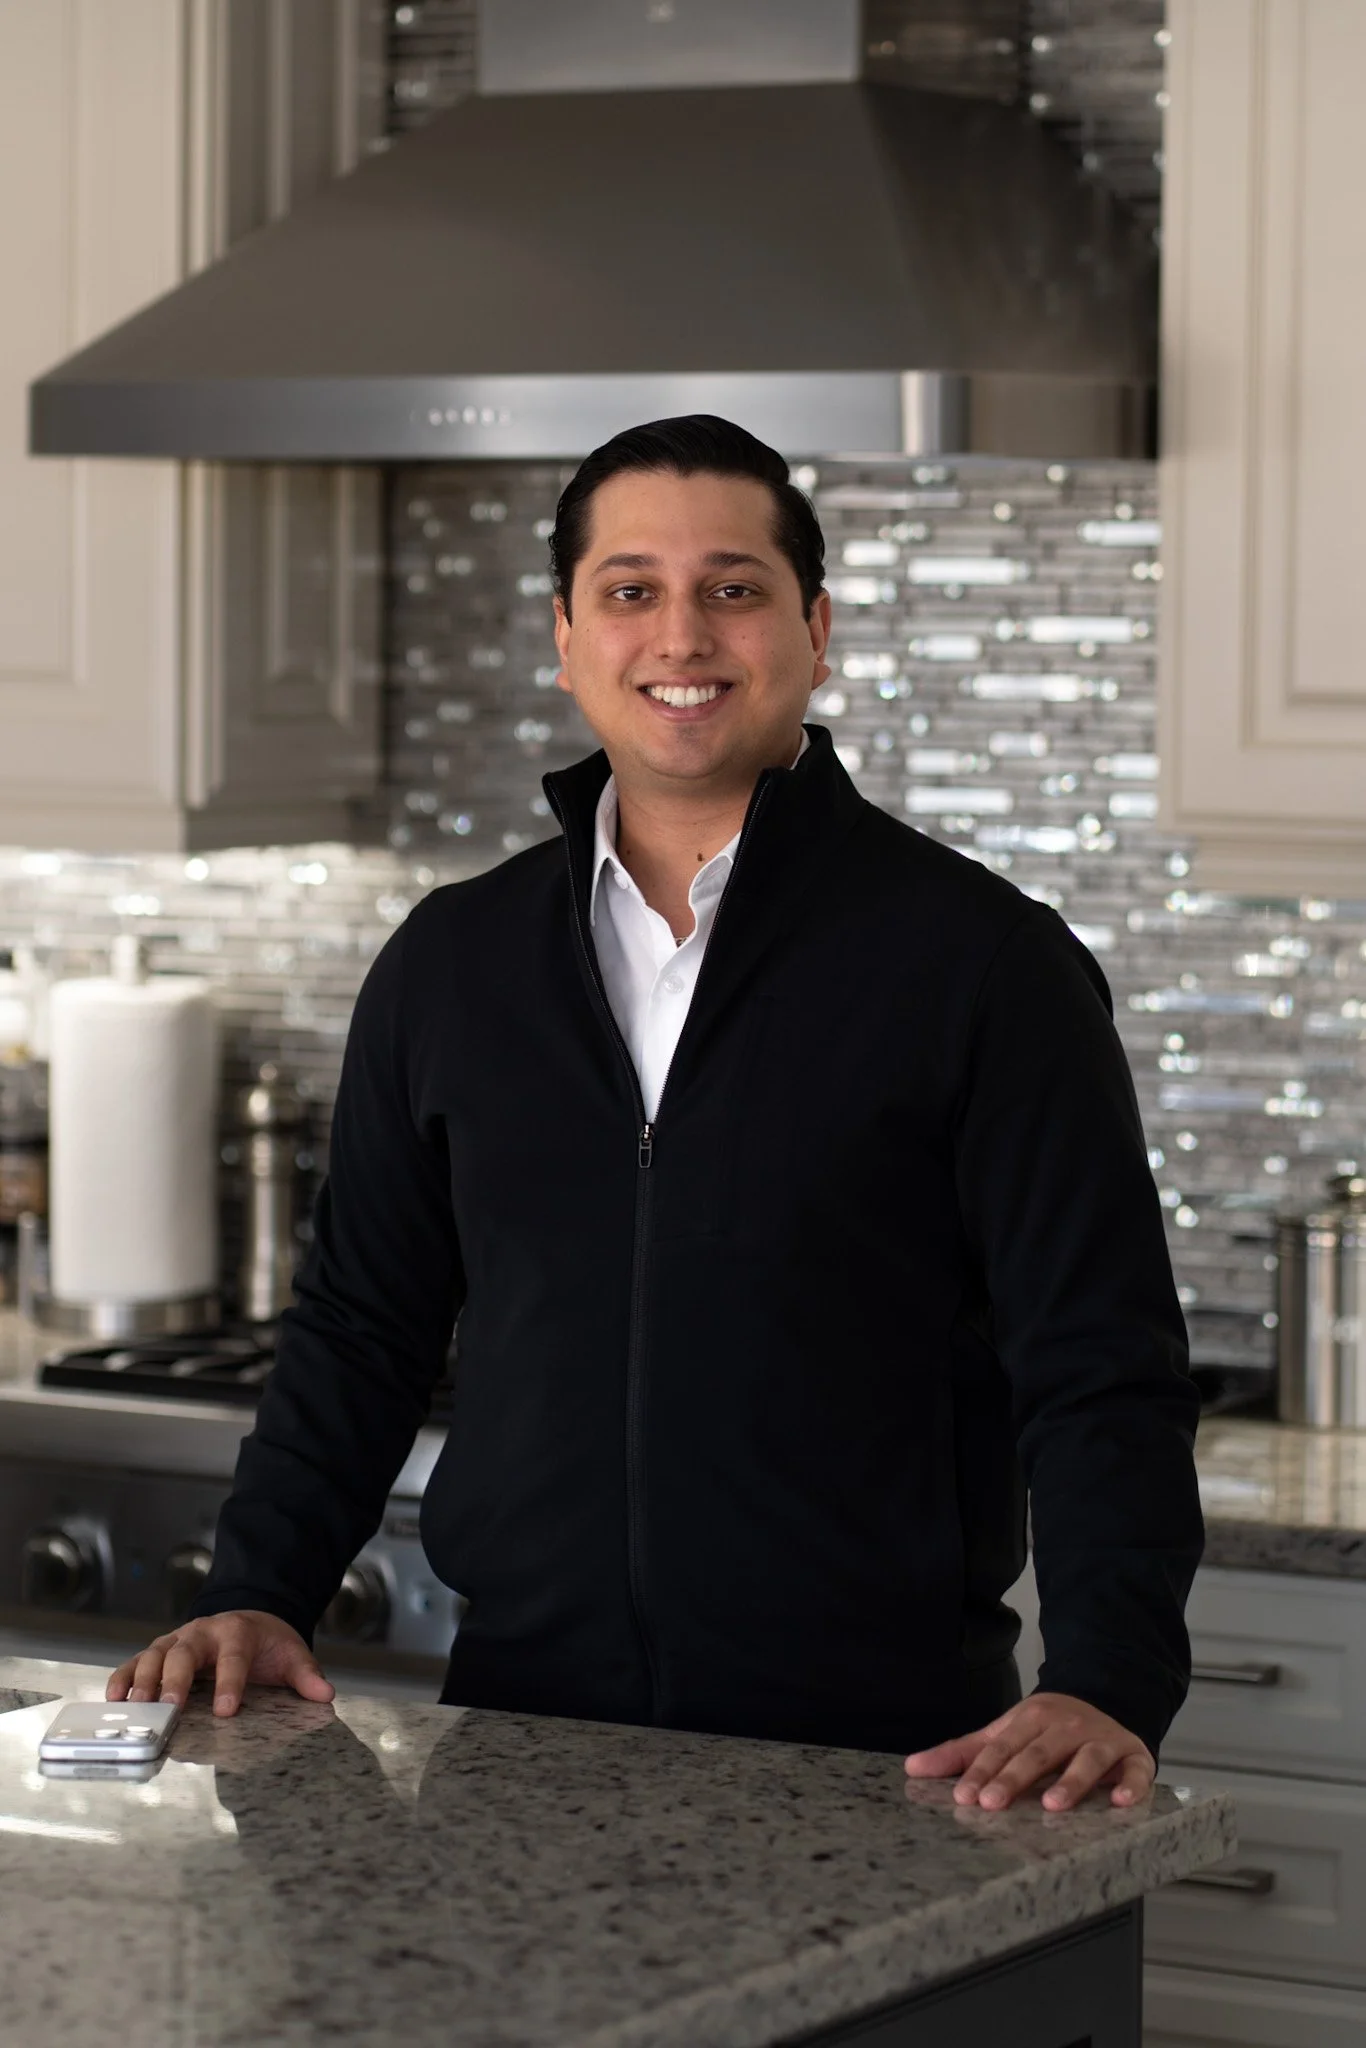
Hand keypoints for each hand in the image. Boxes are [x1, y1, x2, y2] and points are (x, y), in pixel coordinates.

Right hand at [105, 1610, 334, 1718]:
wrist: (248, 1619)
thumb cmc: (267, 1643)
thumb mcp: (291, 1654)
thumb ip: (306, 1675)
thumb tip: (325, 1695)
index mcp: (238, 1632)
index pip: (233, 1656)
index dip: (229, 1682)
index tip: (226, 1710)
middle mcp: (203, 1633)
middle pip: (185, 1652)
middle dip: (176, 1679)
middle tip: (169, 1708)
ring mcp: (177, 1640)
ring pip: (156, 1654)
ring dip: (144, 1680)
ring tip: (134, 1708)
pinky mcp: (160, 1651)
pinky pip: (137, 1662)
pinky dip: (124, 1678)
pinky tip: (115, 1699)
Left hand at [903, 1692, 1154, 1811]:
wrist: (1108, 1700)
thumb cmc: (1048, 1729)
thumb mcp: (1006, 1733)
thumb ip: (964, 1753)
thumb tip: (913, 1767)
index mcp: (1029, 1720)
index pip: (1001, 1747)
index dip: (981, 1771)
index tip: (963, 1796)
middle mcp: (1065, 1728)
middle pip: (1037, 1754)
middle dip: (1014, 1777)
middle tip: (993, 1802)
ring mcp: (1101, 1741)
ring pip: (1085, 1760)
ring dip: (1070, 1782)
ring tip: (1053, 1805)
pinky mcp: (1133, 1756)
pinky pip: (1135, 1770)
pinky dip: (1131, 1784)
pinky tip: (1121, 1802)